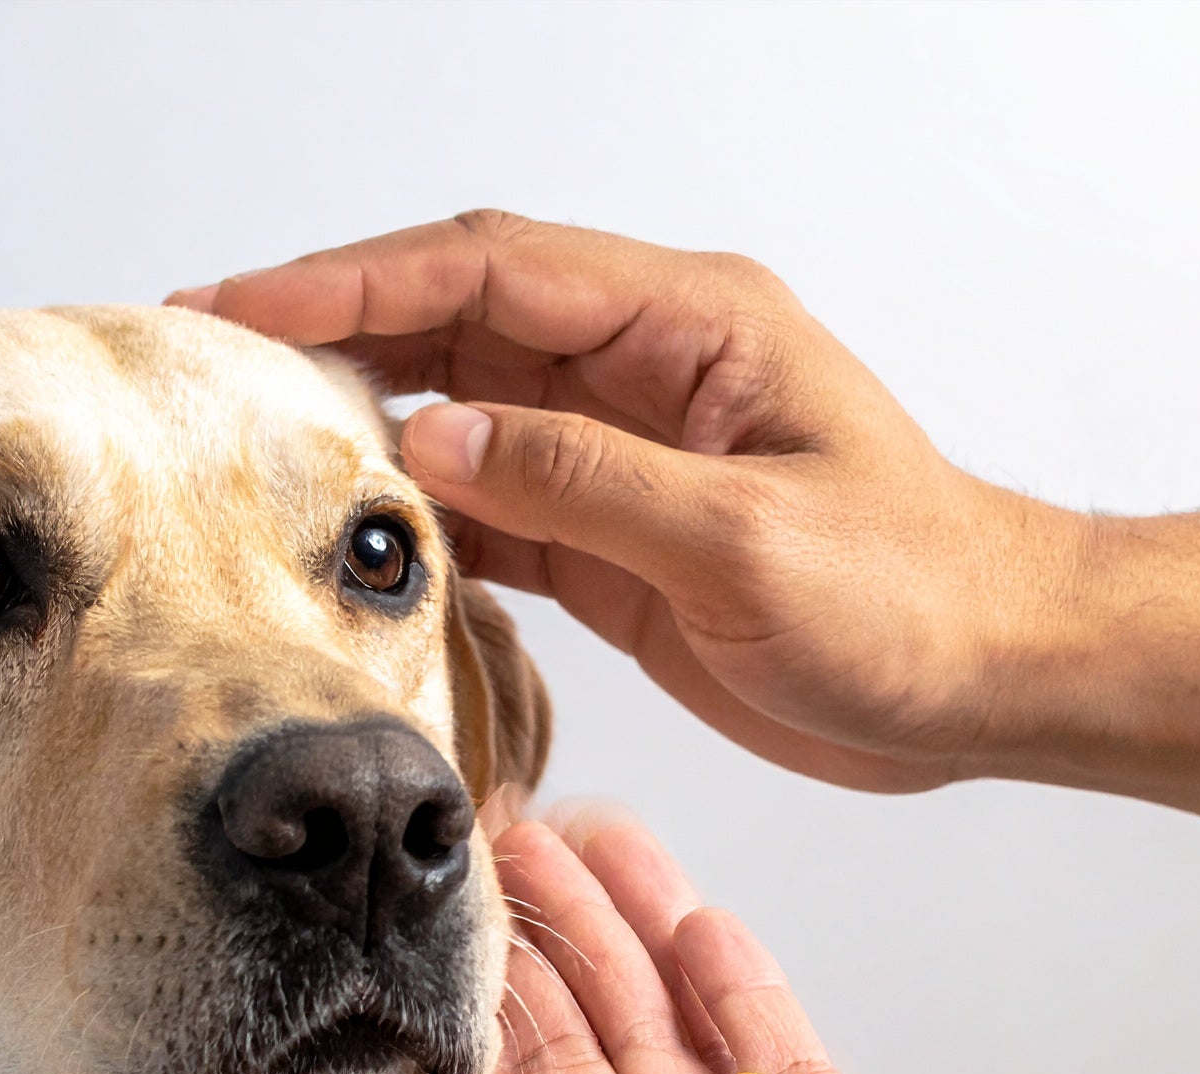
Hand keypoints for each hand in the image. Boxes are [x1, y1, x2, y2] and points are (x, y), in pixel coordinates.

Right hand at [171, 213, 1082, 791]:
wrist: (989, 679)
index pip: (492, 268)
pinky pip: (497, 507)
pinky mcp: (620, 539)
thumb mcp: (749, 541)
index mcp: (689, 327)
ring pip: (465, 410)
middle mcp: (646, 370)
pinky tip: (355, 540)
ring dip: (366, 425)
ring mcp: (627, 452)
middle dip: (334, 333)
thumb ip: (587, 483)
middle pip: (458, 321)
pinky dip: (424, 519)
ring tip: (250, 447)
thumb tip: (435, 436)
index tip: (245, 306)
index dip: (358, 280)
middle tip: (210, 363)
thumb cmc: (915, 599)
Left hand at [194, 809, 1136, 1073]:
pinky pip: (790, 1060)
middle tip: (511, 827)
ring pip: (683, 1035)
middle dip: (549, 940)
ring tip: (597, 832)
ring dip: (635, 935)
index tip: (440, 903)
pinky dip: (741, 989)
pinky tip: (697, 914)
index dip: (469, 1000)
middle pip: (587, 1049)